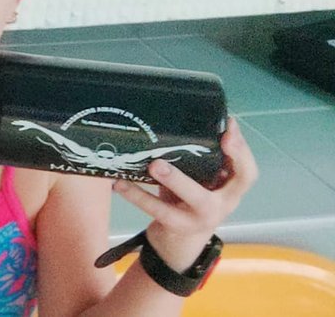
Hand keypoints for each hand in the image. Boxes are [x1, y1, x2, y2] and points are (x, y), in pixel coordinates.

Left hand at [112, 116, 258, 270]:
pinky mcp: (176, 225)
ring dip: (175, 180)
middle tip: (203, 139)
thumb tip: (184, 121)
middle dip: (226, 159)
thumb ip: (200, 161)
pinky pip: (157, 210)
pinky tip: (119, 183)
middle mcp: (221, 204)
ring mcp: (200, 217)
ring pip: (193, 198)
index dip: (243, 152)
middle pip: (233, 184)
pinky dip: (136, 195)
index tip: (230, 129)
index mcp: (230, 190)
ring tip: (154, 165)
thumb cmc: (189, 203)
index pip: (248, 172)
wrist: (178, 244)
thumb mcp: (201, 183)